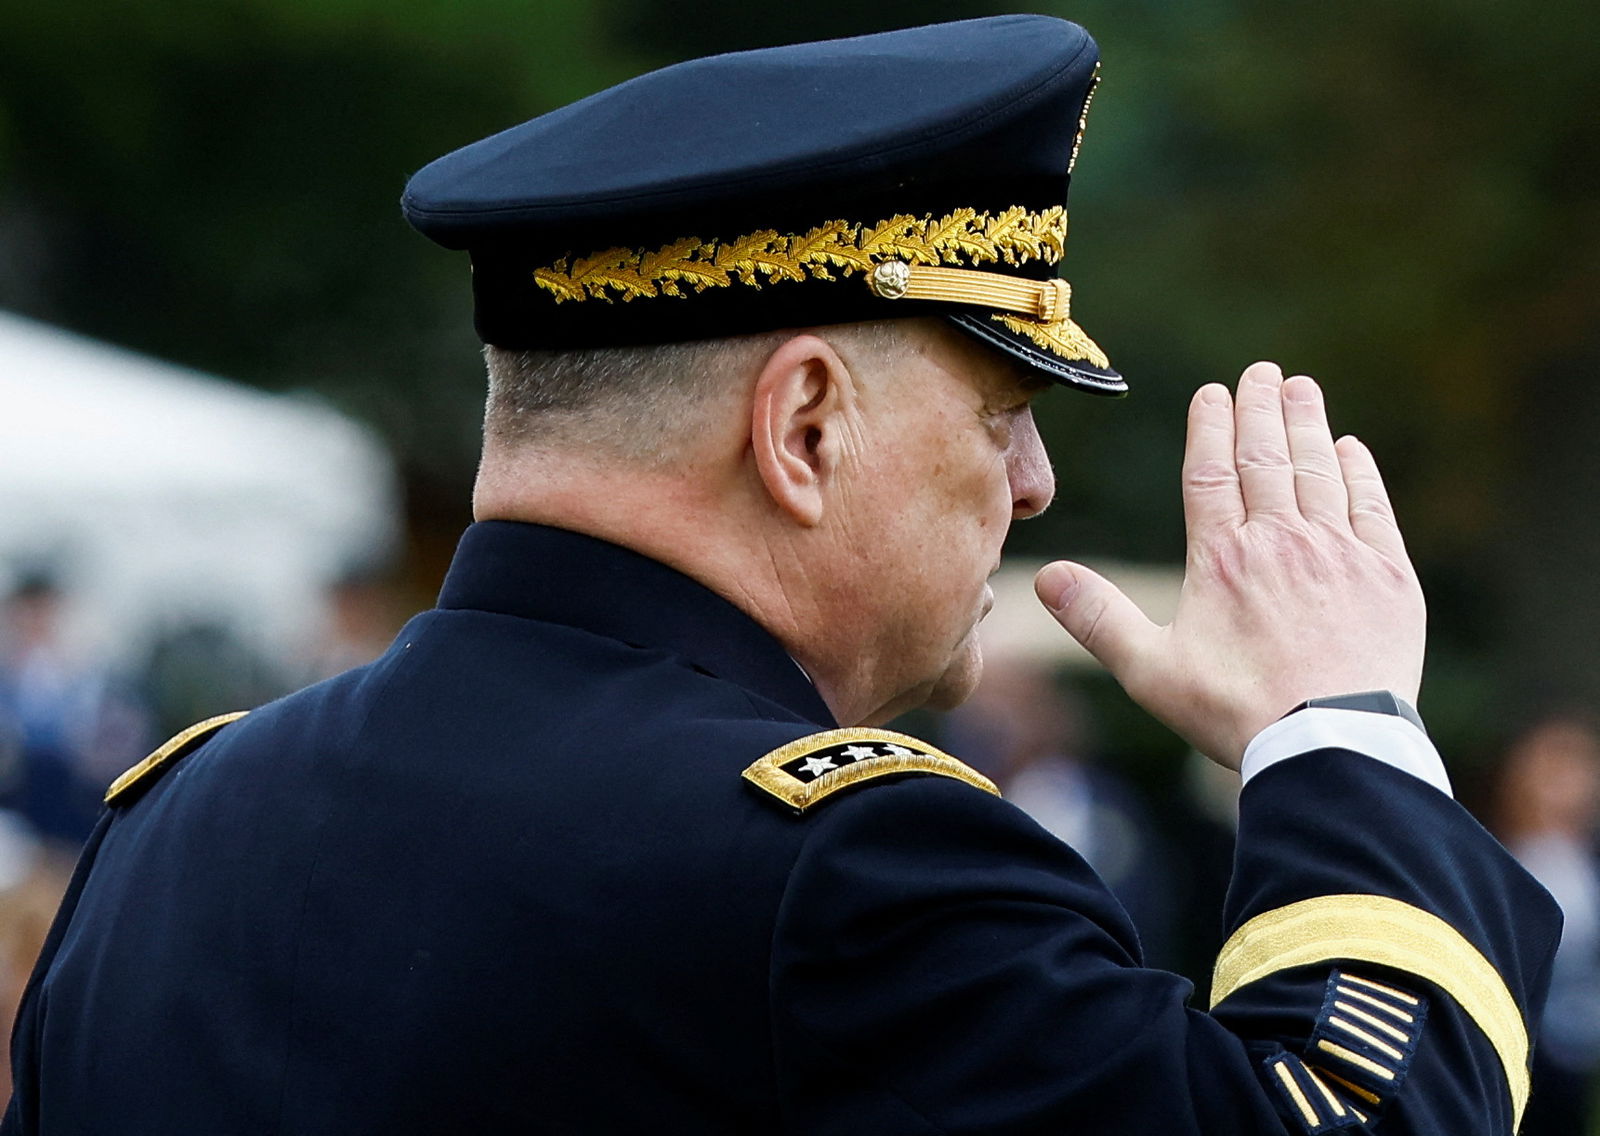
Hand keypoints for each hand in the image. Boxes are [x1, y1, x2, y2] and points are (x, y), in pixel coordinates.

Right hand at [1034, 362, 1424, 769]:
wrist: (1332, 744)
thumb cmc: (1235, 712)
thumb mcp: (1151, 672)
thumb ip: (1099, 619)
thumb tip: (1045, 577)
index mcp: (1221, 559)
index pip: (1211, 474)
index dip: (1212, 427)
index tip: (1214, 392)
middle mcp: (1280, 542)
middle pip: (1267, 459)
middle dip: (1262, 409)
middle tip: (1263, 372)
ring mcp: (1338, 554)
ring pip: (1318, 471)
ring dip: (1307, 426)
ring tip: (1302, 388)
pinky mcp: (1388, 577)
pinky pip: (1371, 507)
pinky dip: (1359, 472)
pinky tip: (1350, 449)